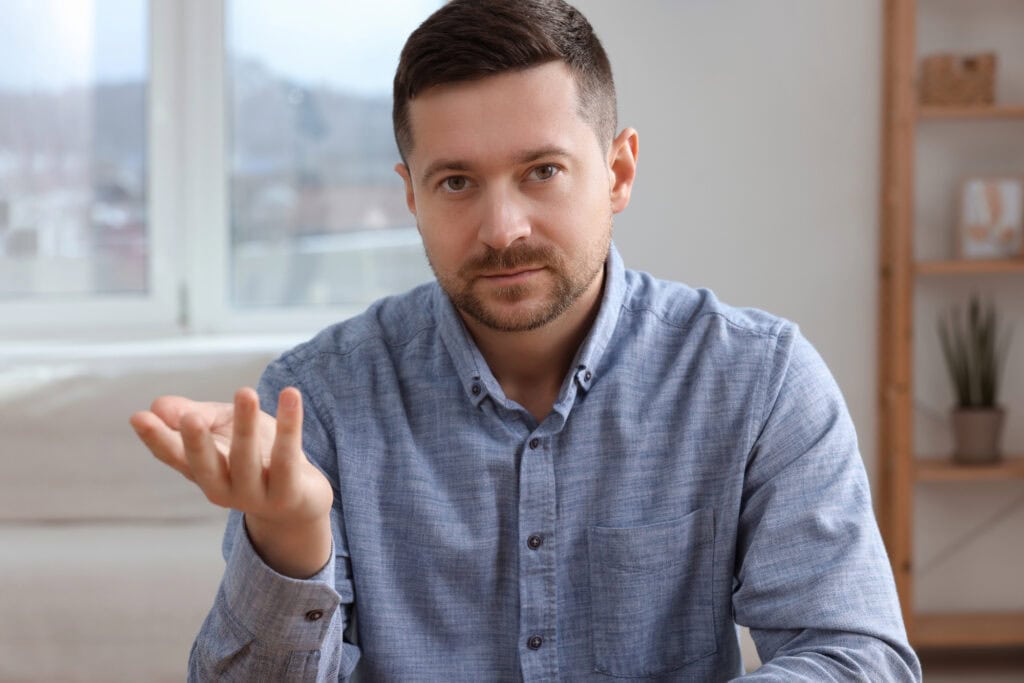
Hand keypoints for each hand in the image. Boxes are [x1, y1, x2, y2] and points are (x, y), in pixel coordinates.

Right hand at [130, 387, 333, 576]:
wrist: (300, 501)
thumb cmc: (256, 457)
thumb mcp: (223, 431)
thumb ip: (195, 416)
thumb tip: (158, 405)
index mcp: (201, 471)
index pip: (174, 456)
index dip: (157, 438)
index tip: (139, 417)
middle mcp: (222, 488)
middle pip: (205, 466)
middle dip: (196, 443)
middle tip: (189, 417)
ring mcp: (255, 495)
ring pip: (247, 460)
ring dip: (245, 426)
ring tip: (245, 392)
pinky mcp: (288, 493)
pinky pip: (287, 458)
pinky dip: (290, 425)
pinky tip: (291, 395)